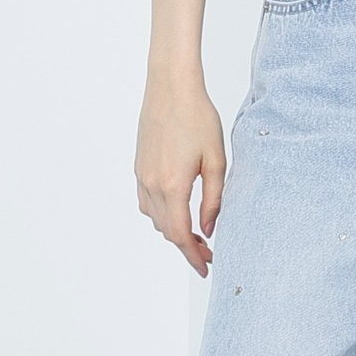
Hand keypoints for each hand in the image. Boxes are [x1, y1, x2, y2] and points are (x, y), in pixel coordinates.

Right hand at [136, 74, 226, 275]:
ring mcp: (142, 176)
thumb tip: (209, 229)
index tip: (206, 268)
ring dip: (173, 231)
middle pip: (166, 230)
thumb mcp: (216, 160)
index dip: (194, 256)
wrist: (171, 87)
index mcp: (173, 186)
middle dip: (187, 246)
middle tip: (209, 253)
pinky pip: (146, 202)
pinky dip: (161, 215)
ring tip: (196, 234)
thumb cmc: (198, 118)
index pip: (181, 234)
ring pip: (154, 218)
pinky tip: (177, 211)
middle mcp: (152, 185)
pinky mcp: (139, 167)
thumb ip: (214, 199)